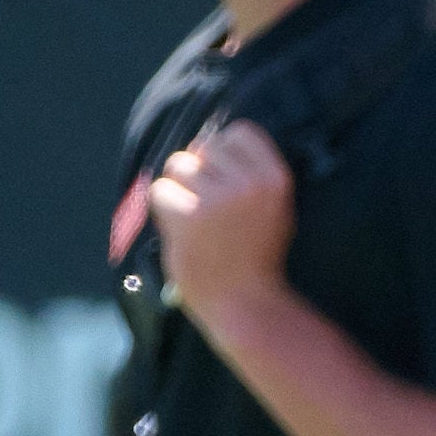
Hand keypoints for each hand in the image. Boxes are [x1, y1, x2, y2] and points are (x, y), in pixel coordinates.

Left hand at [149, 118, 294, 313]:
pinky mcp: (191, 215)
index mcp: (276, 178)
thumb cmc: (254, 256)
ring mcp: (221, 198)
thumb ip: (249, 172)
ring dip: (179, 192)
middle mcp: (251, 183)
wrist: (244, 305)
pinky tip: (183, 234)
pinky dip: (163, 211)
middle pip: (203, 146)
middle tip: (211, 212)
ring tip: (197, 224)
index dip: (224, 152)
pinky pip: (159, 190)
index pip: (239, 131)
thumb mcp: (271, 207)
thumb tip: (205, 141)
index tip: (226, 183)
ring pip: (178, 166)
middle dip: (199, 173)